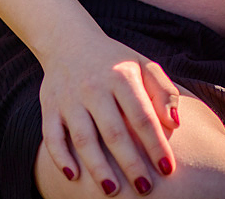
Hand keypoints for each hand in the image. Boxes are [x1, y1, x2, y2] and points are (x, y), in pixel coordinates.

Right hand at [39, 37, 178, 194]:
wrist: (67, 40)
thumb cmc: (115, 61)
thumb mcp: (143, 65)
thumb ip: (164, 92)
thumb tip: (174, 124)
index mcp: (120, 76)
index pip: (142, 116)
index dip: (156, 145)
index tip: (168, 170)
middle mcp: (93, 87)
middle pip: (113, 131)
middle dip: (130, 163)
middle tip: (145, 189)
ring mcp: (69, 98)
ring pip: (83, 137)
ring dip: (97, 166)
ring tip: (112, 190)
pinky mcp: (49, 106)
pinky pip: (52, 135)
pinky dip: (60, 156)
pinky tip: (73, 176)